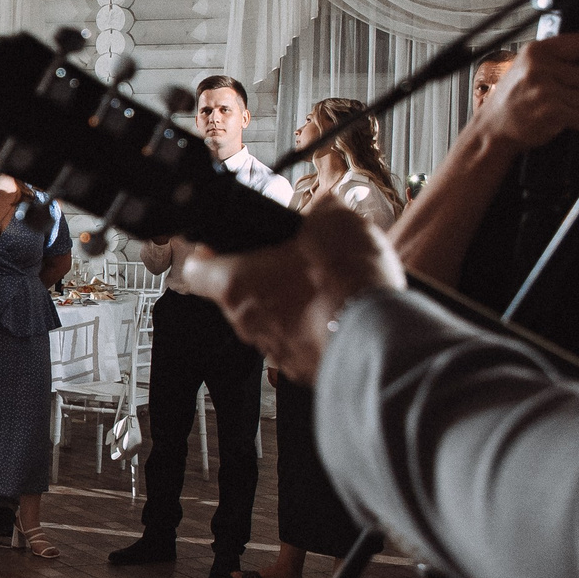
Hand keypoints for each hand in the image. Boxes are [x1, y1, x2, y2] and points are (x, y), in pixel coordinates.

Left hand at [175, 201, 404, 384]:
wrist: (381, 335)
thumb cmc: (346, 281)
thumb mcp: (333, 220)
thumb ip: (319, 211)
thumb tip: (325, 208)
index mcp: (237, 282)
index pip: (197, 270)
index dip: (207, 254)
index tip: (219, 246)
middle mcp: (246, 321)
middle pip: (237, 295)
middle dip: (262, 277)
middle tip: (291, 261)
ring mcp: (273, 350)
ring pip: (269, 321)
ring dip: (289, 304)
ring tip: (324, 288)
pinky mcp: (302, 369)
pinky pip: (299, 343)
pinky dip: (313, 329)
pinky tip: (339, 313)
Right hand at [478, 32, 578, 152]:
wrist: (492, 128)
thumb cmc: (513, 100)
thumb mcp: (527, 67)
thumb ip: (557, 58)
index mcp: (537, 51)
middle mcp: (540, 68)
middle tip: (576, 97)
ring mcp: (545, 90)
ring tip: (571, 112)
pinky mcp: (551, 112)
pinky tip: (574, 124)